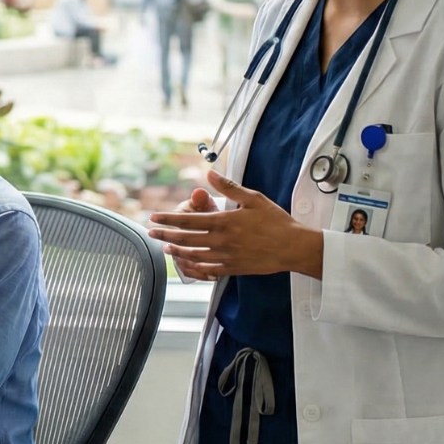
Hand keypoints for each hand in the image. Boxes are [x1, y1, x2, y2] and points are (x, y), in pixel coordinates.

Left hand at [146, 170, 322, 280]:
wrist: (293, 247)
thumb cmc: (275, 221)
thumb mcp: (253, 198)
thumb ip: (229, 187)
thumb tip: (210, 173)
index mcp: (224, 221)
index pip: (188, 219)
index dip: (168, 219)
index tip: (153, 217)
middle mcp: (221, 240)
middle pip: (185, 239)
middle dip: (165, 235)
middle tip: (150, 233)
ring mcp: (226, 256)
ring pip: (193, 255)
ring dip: (176, 252)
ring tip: (164, 248)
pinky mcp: (233, 268)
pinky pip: (208, 270)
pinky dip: (195, 267)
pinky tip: (187, 264)